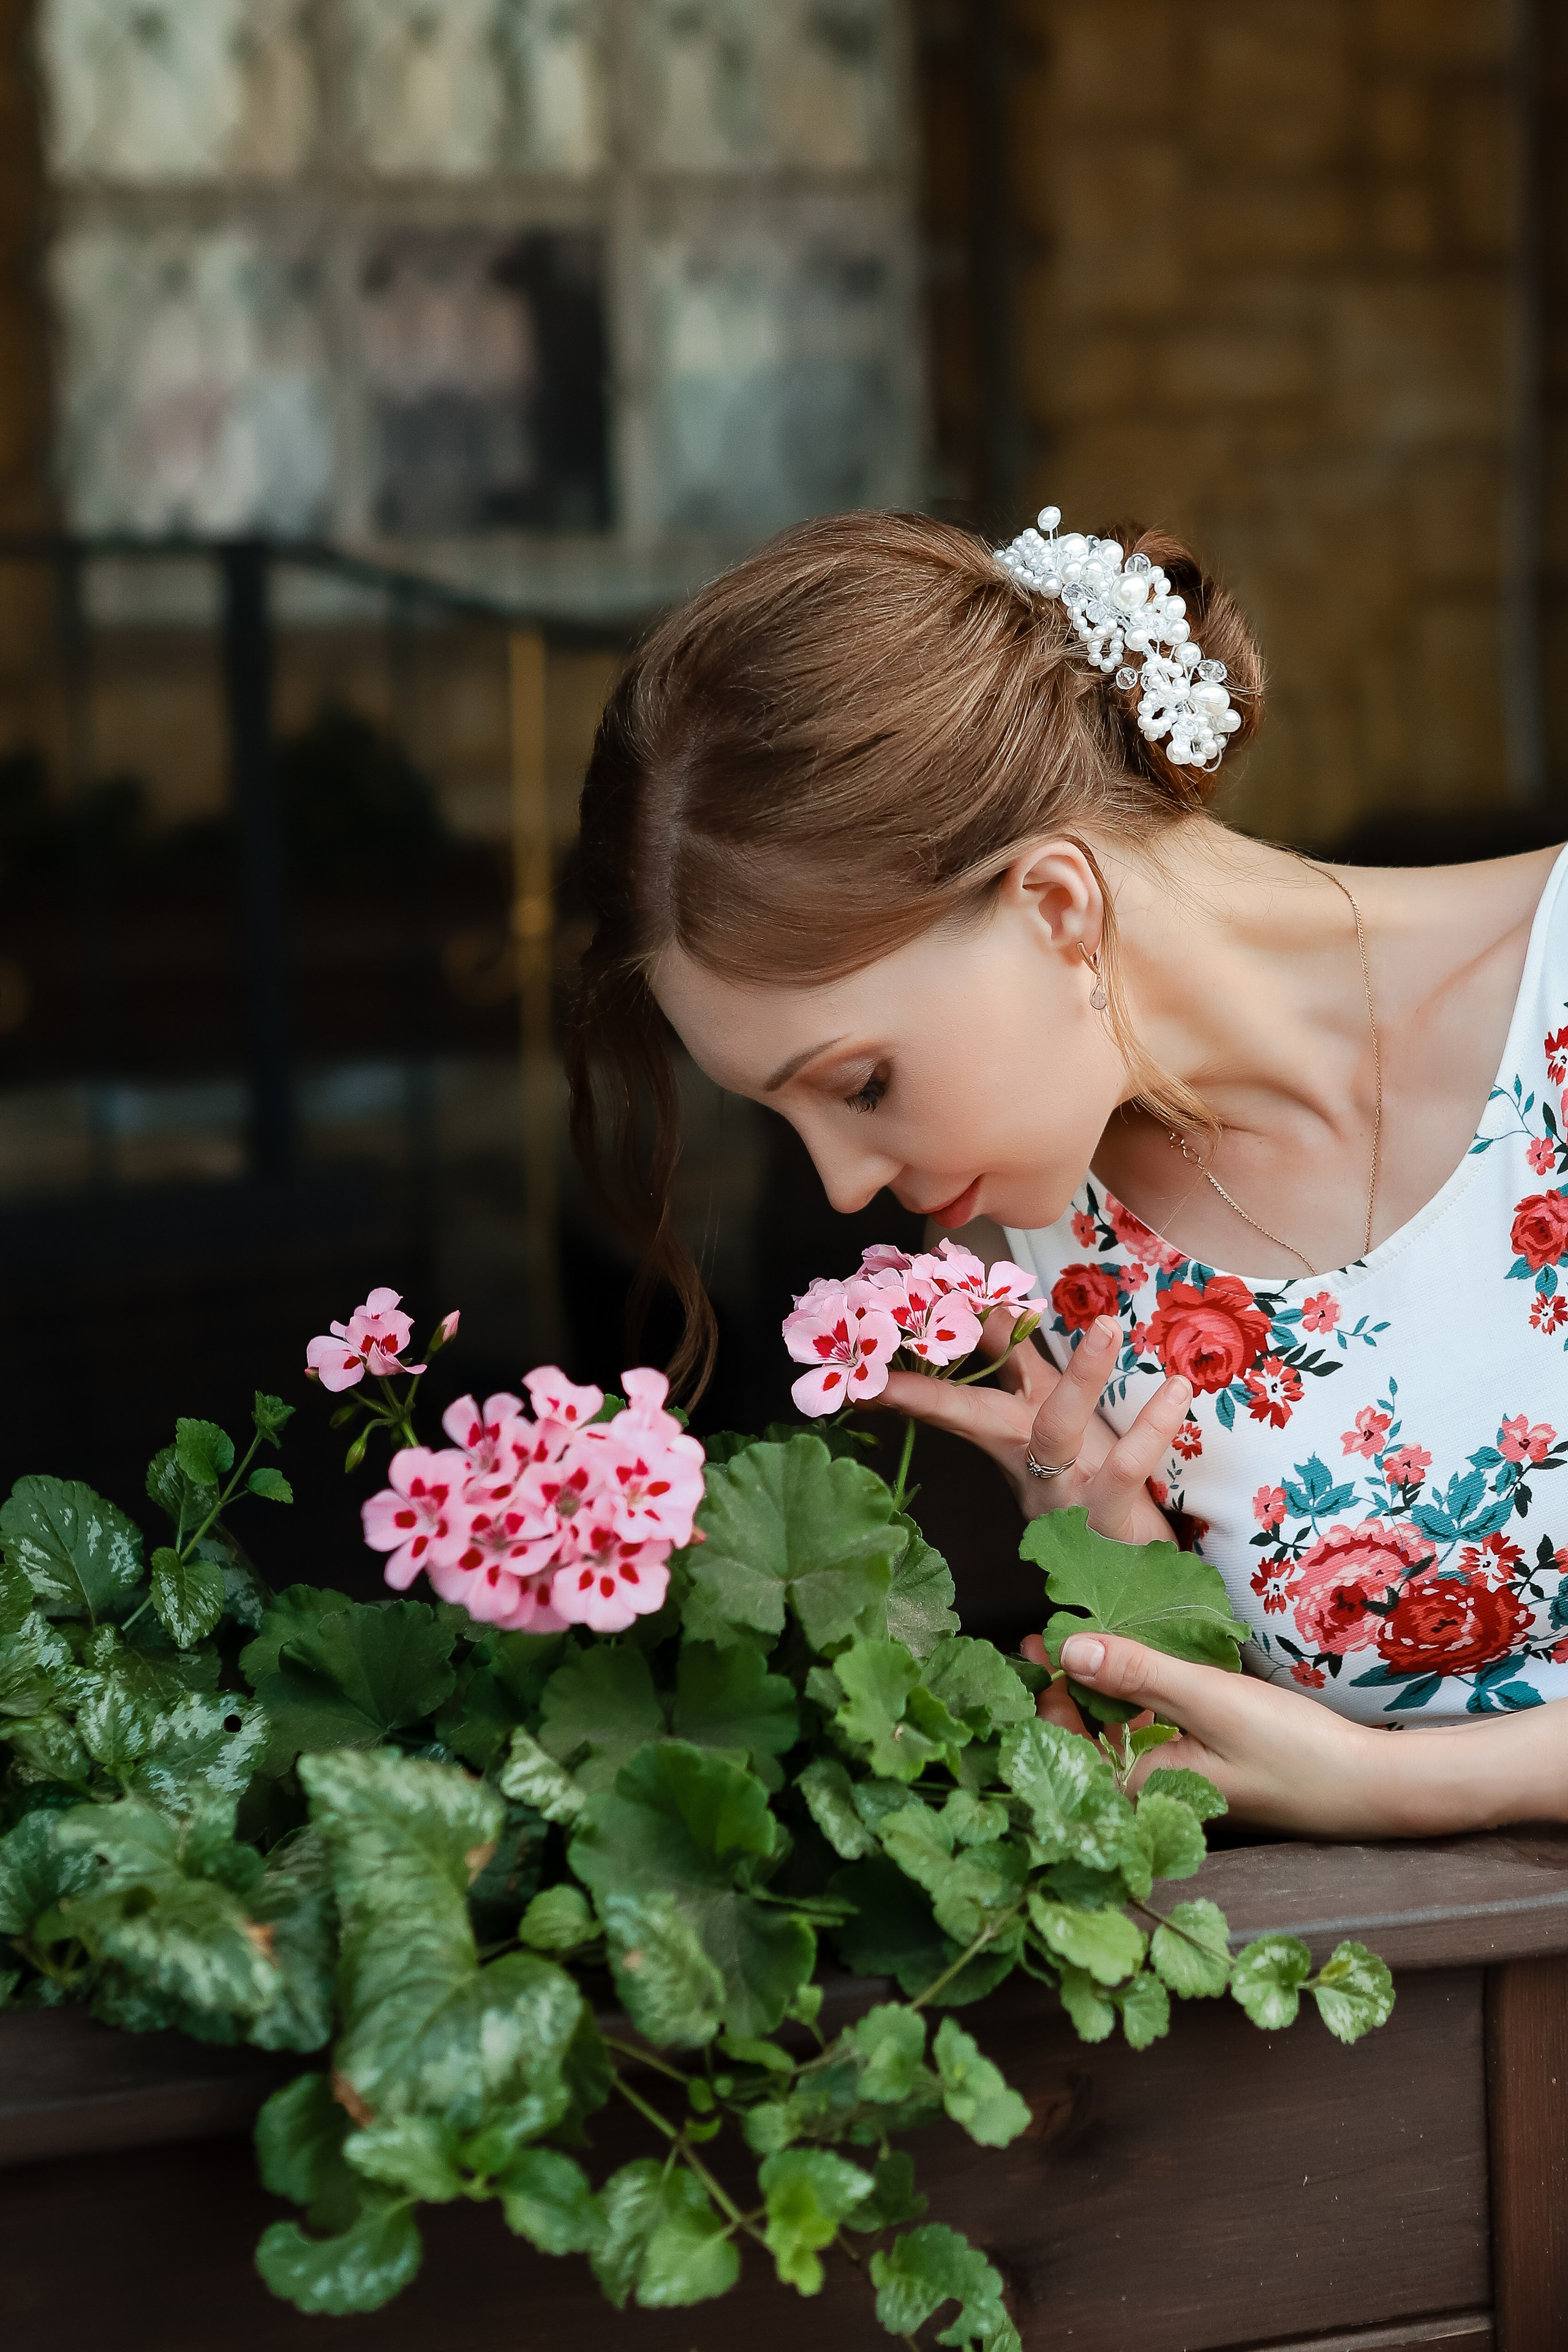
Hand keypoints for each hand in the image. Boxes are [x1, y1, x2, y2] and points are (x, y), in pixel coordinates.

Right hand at [878, 1313, 1191, 1542]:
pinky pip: (1126, 1468)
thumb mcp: (1051, 1428)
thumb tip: (994, 1305)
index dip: (909, 1382)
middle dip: (937, 1388)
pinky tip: (1176, 1388)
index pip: (953, 1402)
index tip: (863, 1359)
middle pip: (979, 1416)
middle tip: (924, 1334)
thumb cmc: (1093, 1489)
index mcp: (1013, 1442)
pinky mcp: (1108, 1517)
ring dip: (1080, 1375)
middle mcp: (1029, 1465)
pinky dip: (1151, 1428)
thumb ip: (1026, 1370)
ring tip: (1107, 1324)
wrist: (1136, 1577)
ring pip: (1058, 1431)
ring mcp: (1065, 1492)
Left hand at [1019, 1630, 1398, 1837]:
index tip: (1034, 1641)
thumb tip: (1070, 1650)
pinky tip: (1141, 1666)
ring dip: (1102, 1689)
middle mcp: (1153, 1791)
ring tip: (1085, 1638)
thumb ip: (1140, 1674)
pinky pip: (1155, 1732)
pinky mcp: (1203, 1769)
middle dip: (1066, 1688)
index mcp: (1142, 1786)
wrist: (1368, 1786)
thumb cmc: (1291, 1750)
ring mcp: (1180, 1782)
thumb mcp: (1210, 1701)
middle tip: (1048, 1634)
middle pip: (1088, 1738)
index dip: (1046, 1693)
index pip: (1067, 1743)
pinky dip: (1139, 1698)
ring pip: (1121, 1732)